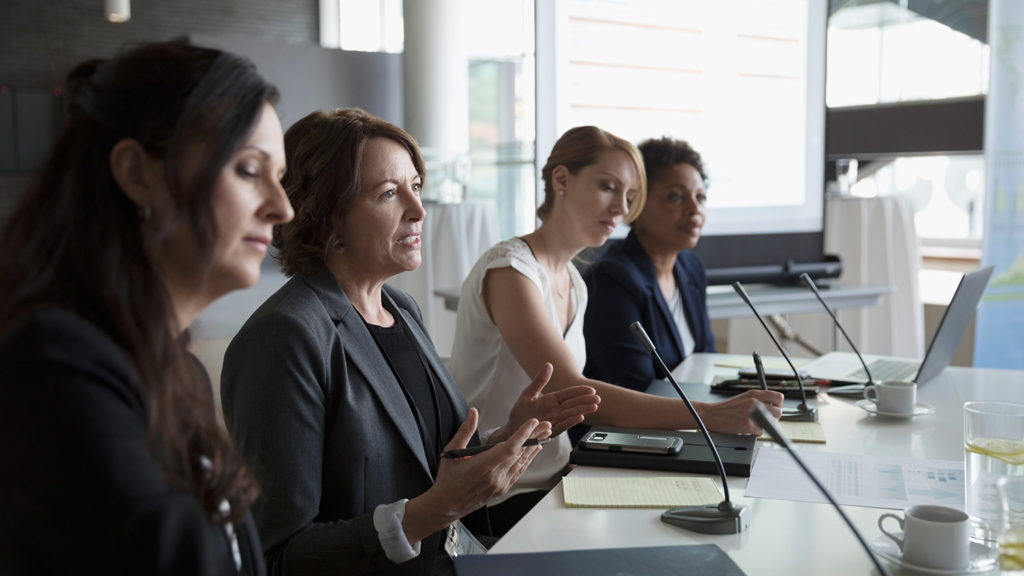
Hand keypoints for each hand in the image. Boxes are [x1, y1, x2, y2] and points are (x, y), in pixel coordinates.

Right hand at [404, 408, 551, 542]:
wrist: (447, 505)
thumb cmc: (448, 478)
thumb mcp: (451, 451)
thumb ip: (465, 431)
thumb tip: (473, 412)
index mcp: (482, 466)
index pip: (509, 448)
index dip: (523, 435)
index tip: (533, 422)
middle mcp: (494, 477)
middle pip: (519, 453)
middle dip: (534, 437)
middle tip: (546, 424)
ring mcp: (500, 484)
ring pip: (522, 462)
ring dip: (534, 447)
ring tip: (545, 433)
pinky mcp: (502, 489)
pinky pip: (519, 471)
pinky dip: (528, 459)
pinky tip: (534, 450)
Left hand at [495, 362, 599, 440]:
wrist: (513, 430)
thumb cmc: (520, 413)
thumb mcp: (528, 394)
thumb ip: (539, 381)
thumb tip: (549, 364)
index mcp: (551, 400)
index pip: (568, 394)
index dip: (579, 391)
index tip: (591, 389)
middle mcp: (555, 410)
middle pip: (573, 404)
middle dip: (585, 401)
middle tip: (598, 399)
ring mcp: (554, 421)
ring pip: (570, 414)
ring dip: (582, 410)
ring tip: (593, 407)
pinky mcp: (551, 431)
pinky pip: (562, 426)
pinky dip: (570, 421)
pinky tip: (580, 417)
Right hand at [696, 390, 783, 434]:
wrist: (711, 414)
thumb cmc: (727, 408)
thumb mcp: (744, 397)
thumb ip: (759, 399)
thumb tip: (773, 406)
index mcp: (754, 393)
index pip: (779, 397)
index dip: (777, 405)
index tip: (773, 408)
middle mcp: (755, 402)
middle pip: (778, 412)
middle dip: (773, 417)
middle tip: (765, 419)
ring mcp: (752, 414)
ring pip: (771, 423)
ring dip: (765, 425)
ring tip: (755, 423)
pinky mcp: (748, 425)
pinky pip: (761, 431)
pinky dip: (755, 432)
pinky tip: (747, 428)